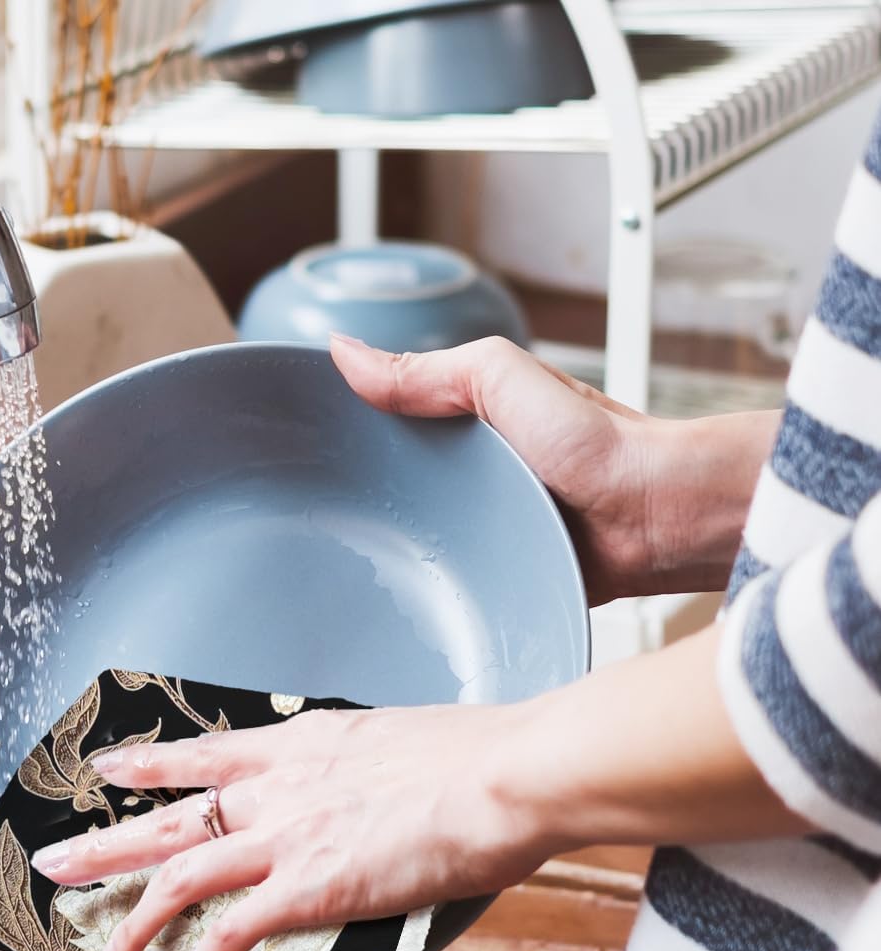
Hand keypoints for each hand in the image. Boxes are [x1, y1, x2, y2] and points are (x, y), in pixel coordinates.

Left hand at [31, 703, 548, 950]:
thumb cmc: (477, 758)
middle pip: (166, 816)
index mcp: (299, 745)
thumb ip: (369, 776)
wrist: (505, 772)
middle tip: (53, 861)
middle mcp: (275, 788)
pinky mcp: (307, 887)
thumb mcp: (401, 749)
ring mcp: (284, 838)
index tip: (110, 766)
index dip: (150, 763)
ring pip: (178, 876)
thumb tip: (376, 804)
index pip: (205, 756)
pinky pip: (232, 932)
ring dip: (132, 917)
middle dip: (104, 843)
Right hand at [330, 333, 776, 604]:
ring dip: (386, 551)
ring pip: (412, 541)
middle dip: (352, 500)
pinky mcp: (496, 580)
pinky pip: (446, 585)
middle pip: (390, 487)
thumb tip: (348, 353)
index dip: (344, 431)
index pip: (388, 423)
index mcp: (468, 427)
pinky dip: (423, 591)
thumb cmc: (606, 445)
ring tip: (332, 561)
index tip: (294, 443)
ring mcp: (483, 532)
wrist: (657, 519)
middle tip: (300, 513)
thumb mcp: (504, 380)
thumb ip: (430, 371)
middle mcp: (472, 479)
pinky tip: (392, 597)